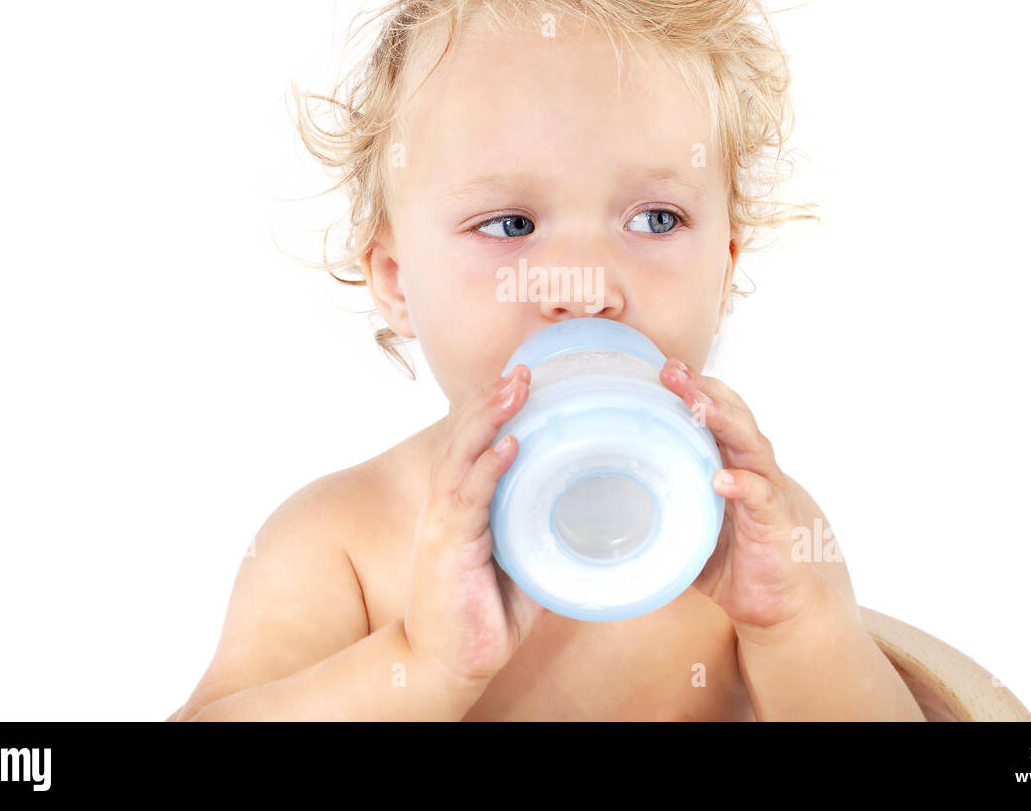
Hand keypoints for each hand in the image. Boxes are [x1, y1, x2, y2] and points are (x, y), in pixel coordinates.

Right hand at [403, 364, 545, 684]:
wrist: (446, 662)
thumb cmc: (482, 614)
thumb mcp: (521, 566)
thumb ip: (543, 539)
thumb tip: (586, 521)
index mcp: (464, 504)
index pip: (476, 443)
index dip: (496, 410)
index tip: (524, 378)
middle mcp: (448, 504)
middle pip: (466, 436)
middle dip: (494, 400)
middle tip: (525, 368)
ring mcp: (444, 521)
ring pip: (464, 454)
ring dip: (491, 418)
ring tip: (516, 387)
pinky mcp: (447, 545)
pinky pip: (468, 497)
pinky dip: (489, 467)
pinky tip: (509, 444)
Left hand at [659, 358, 856, 640]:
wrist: (782, 599)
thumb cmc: (735, 554)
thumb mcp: (688, 528)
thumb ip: (657, 509)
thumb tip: (599, 506)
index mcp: (730, 459)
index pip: (715, 411)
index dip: (692, 387)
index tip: (662, 367)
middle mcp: (751, 465)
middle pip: (731, 415)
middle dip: (701, 390)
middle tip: (671, 371)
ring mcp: (767, 489)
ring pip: (749, 444)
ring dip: (723, 422)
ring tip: (697, 406)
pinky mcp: (776, 521)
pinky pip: (761, 497)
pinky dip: (743, 486)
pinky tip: (722, 480)